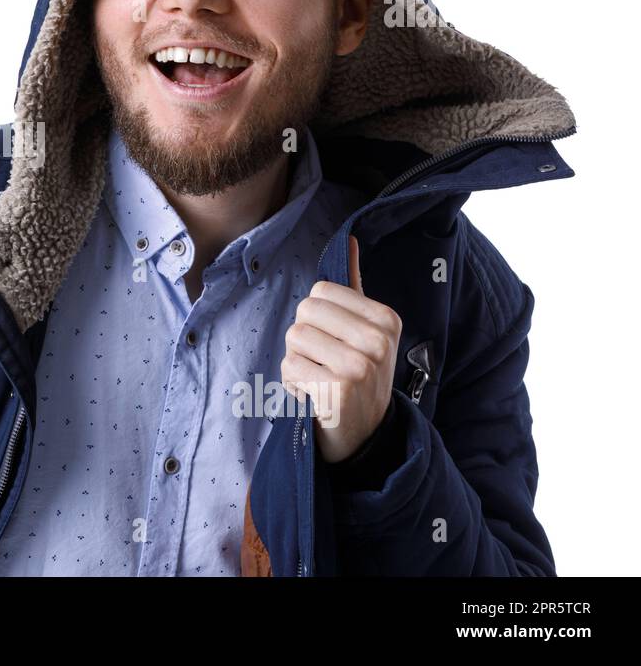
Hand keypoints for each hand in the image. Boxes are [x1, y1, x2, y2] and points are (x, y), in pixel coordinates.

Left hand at [280, 234, 400, 462]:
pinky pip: (290, 367)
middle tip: (323, 362)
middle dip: (303, 337)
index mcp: (386, 319)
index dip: (316, 316)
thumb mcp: (365, 330)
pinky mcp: (339, 390)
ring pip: (294, 338)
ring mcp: (361, 366)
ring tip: (319, 379)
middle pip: (305, 311)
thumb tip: (349, 240)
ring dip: (297, 361)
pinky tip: (314, 395)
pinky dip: (293, 383)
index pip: (321, 291)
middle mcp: (379, 340)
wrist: (364, 435)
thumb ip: (354, 286)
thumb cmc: (358, 376)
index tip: (334, 340)